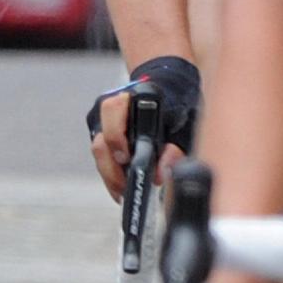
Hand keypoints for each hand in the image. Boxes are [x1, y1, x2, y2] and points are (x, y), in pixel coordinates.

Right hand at [86, 56, 201, 199]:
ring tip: (126, 193)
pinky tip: (123, 187)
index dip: (117, 137)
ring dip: (111, 175)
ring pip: (99, 153)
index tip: (127, 159)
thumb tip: (159, 175)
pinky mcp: (102, 135)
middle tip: (127, 188)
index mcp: (129, 96)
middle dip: (112, 169)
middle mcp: (109, 107)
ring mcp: (102, 122)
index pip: (112, 110)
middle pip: (100, 141)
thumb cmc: (177, 106)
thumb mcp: (184, 126)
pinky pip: (102, 158)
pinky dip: (112, 173)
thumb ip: (175, 150)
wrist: (168, 89)